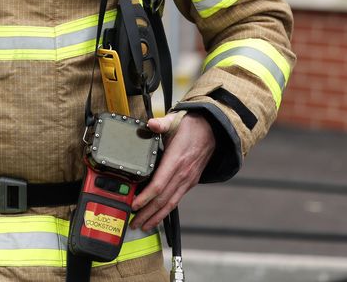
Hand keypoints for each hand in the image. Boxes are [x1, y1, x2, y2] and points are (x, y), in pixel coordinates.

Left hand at [131, 111, 214, 231]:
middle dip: (147, 213)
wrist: (213, 131)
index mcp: (176, 160)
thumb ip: (161, 124)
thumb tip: (150, 124)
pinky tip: (157, 216)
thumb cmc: (191, 126)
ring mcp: (187, 180)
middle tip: (133, 223)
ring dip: (156, 216)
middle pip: (162, 199)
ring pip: (170, 203)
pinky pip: (176, 200)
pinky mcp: (190, 182)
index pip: (159, 184)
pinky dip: (166, 211)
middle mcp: (182, 174)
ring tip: (143, 225)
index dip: (146, 197)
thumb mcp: (174, 121)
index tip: (134, 205)